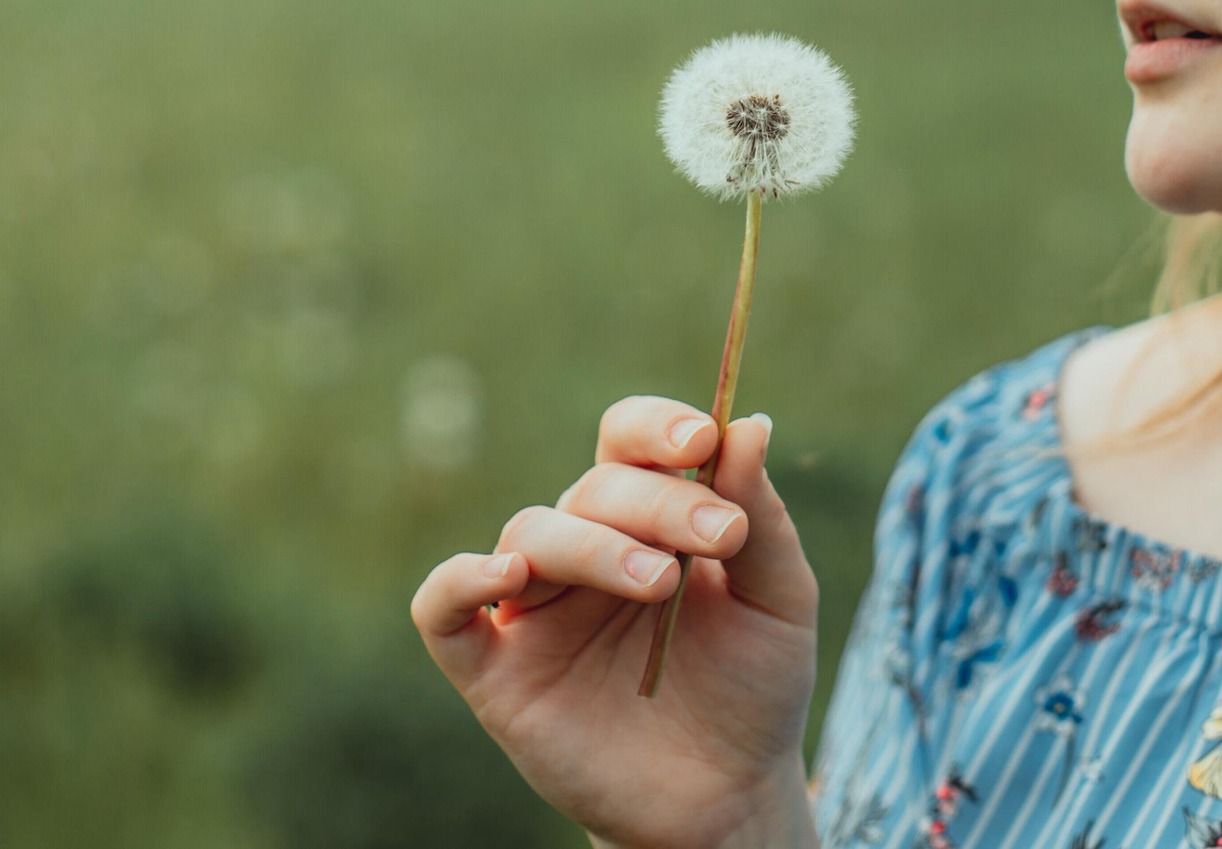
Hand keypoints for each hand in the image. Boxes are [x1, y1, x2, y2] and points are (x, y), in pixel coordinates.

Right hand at [411, 400, 821, 848]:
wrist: (729, 797)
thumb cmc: (753, 687)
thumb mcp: (779, 600)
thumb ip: (760, 516)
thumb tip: (750, 424)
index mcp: (649, 519)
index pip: (630, 442)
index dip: (658, 427)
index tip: (705, 439)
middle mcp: (584, 549)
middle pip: (593, 487)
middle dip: (657, 503)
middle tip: (719, 538)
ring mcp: (534, 608)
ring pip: (531, 532)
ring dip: (593, 543)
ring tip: (659, 582)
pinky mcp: (494, 671)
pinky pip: (443, 609)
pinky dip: (461, 579)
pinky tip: (508, 574)